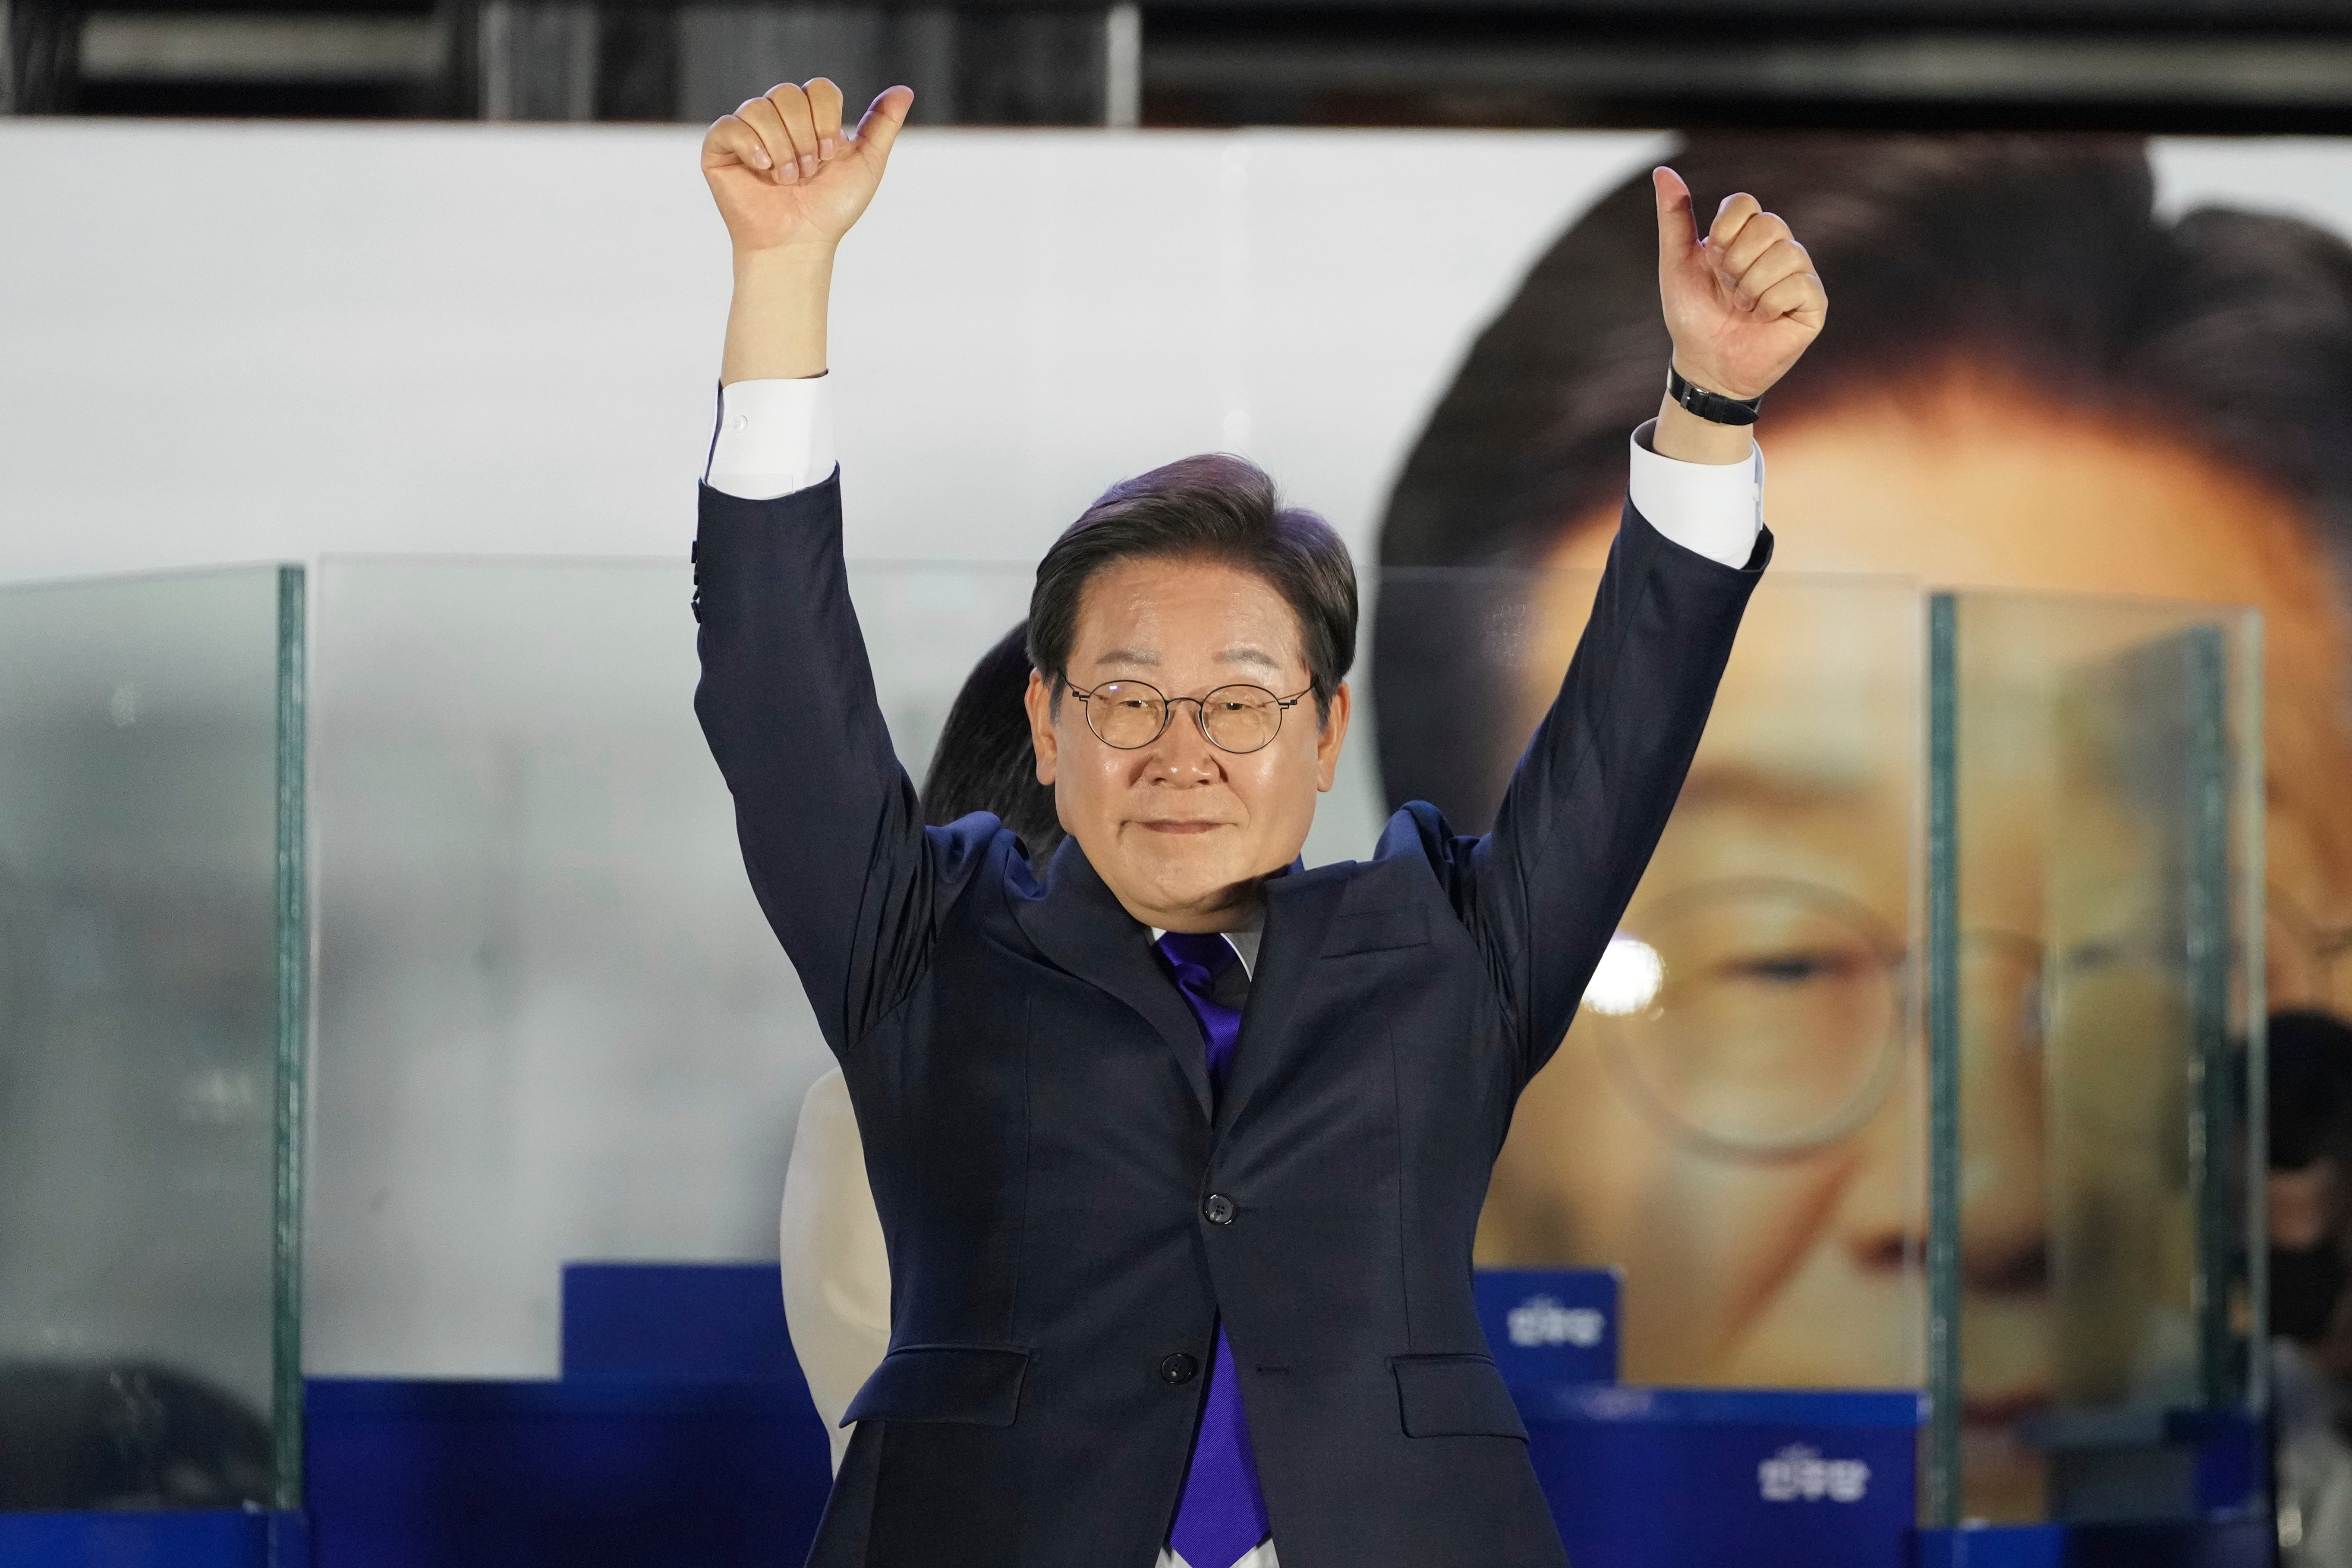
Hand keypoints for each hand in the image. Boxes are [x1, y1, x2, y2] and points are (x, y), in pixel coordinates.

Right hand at [703, 80, 911, 256]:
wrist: (800, 243)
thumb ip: (882, 125)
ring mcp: (746, 132)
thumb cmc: (831, 209)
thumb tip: (904, 91)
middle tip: (807, 172)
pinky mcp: (719, 148)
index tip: (829, 155)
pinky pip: (730, 125)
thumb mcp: (867, 164)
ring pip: (760, 107)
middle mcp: (776, 119)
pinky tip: (762, 169)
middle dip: (804, 137)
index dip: (826, 120)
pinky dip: (750, 146)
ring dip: (782, 148)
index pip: (819, 88)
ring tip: (787, 180)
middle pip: (787, 93)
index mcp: (808, 117)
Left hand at [1652, 166, 1824, 402]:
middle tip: (1727, 288)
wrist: (1704, 365)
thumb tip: (1662, 171)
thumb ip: (1674, 217)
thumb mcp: (1676, 264)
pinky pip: (1800, 285)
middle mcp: (1776, 249)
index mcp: (1746, 235)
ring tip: (1743, 306)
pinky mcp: (1813, 304)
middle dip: (1737, 261)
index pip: (1745, 203)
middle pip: (1770, 224)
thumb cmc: (1692, 315)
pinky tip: (1762, 318)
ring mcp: (1798, 275)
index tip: (1711, 260)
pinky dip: (1771, 304)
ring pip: (1788, 252)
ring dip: (1752, 285)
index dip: (1725, 230)